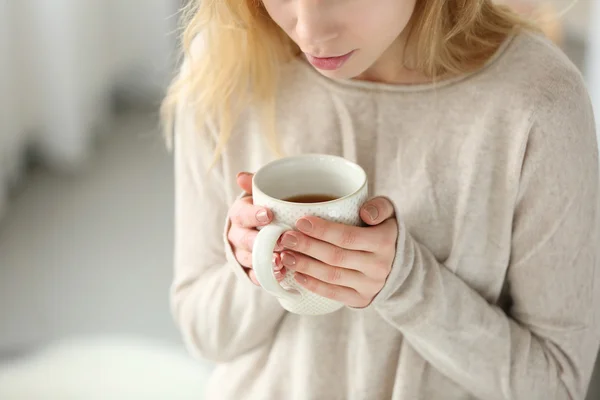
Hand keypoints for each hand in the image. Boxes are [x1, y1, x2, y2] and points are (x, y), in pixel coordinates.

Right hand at [227, 172, 285, 285]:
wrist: (261, 229)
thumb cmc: (266, 208)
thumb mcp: (262, 194)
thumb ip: (256, 184)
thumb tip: (241, 176)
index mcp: (239, 214)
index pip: (241, 214)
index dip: (253, 215)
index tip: (269, 215)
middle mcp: (236, 235)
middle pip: (245, 240)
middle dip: (262, 242)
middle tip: (281, 242)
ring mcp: (242, 253)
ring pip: (249, 259)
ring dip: (265, 261)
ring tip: (281, 262)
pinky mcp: (249, 270)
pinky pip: (255, 275)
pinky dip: (266, 276)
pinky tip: (281, 275)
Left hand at [279, 197, 397, 307]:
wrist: (399, 265)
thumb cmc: (384, 231)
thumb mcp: (389, 213)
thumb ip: (379, 207)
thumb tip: (364, 213)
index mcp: (384, 242)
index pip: (348, 237)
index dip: (322, 230)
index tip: (300, 222)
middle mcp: (378, 266)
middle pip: (335, 257)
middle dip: (307, 247)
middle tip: (286, 238)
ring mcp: (370, 285)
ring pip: (332, 276)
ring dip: (305, 266)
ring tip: (285, 255)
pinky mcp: (361, 299)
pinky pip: (334, 293)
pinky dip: (313, 285)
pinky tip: (297, 275)